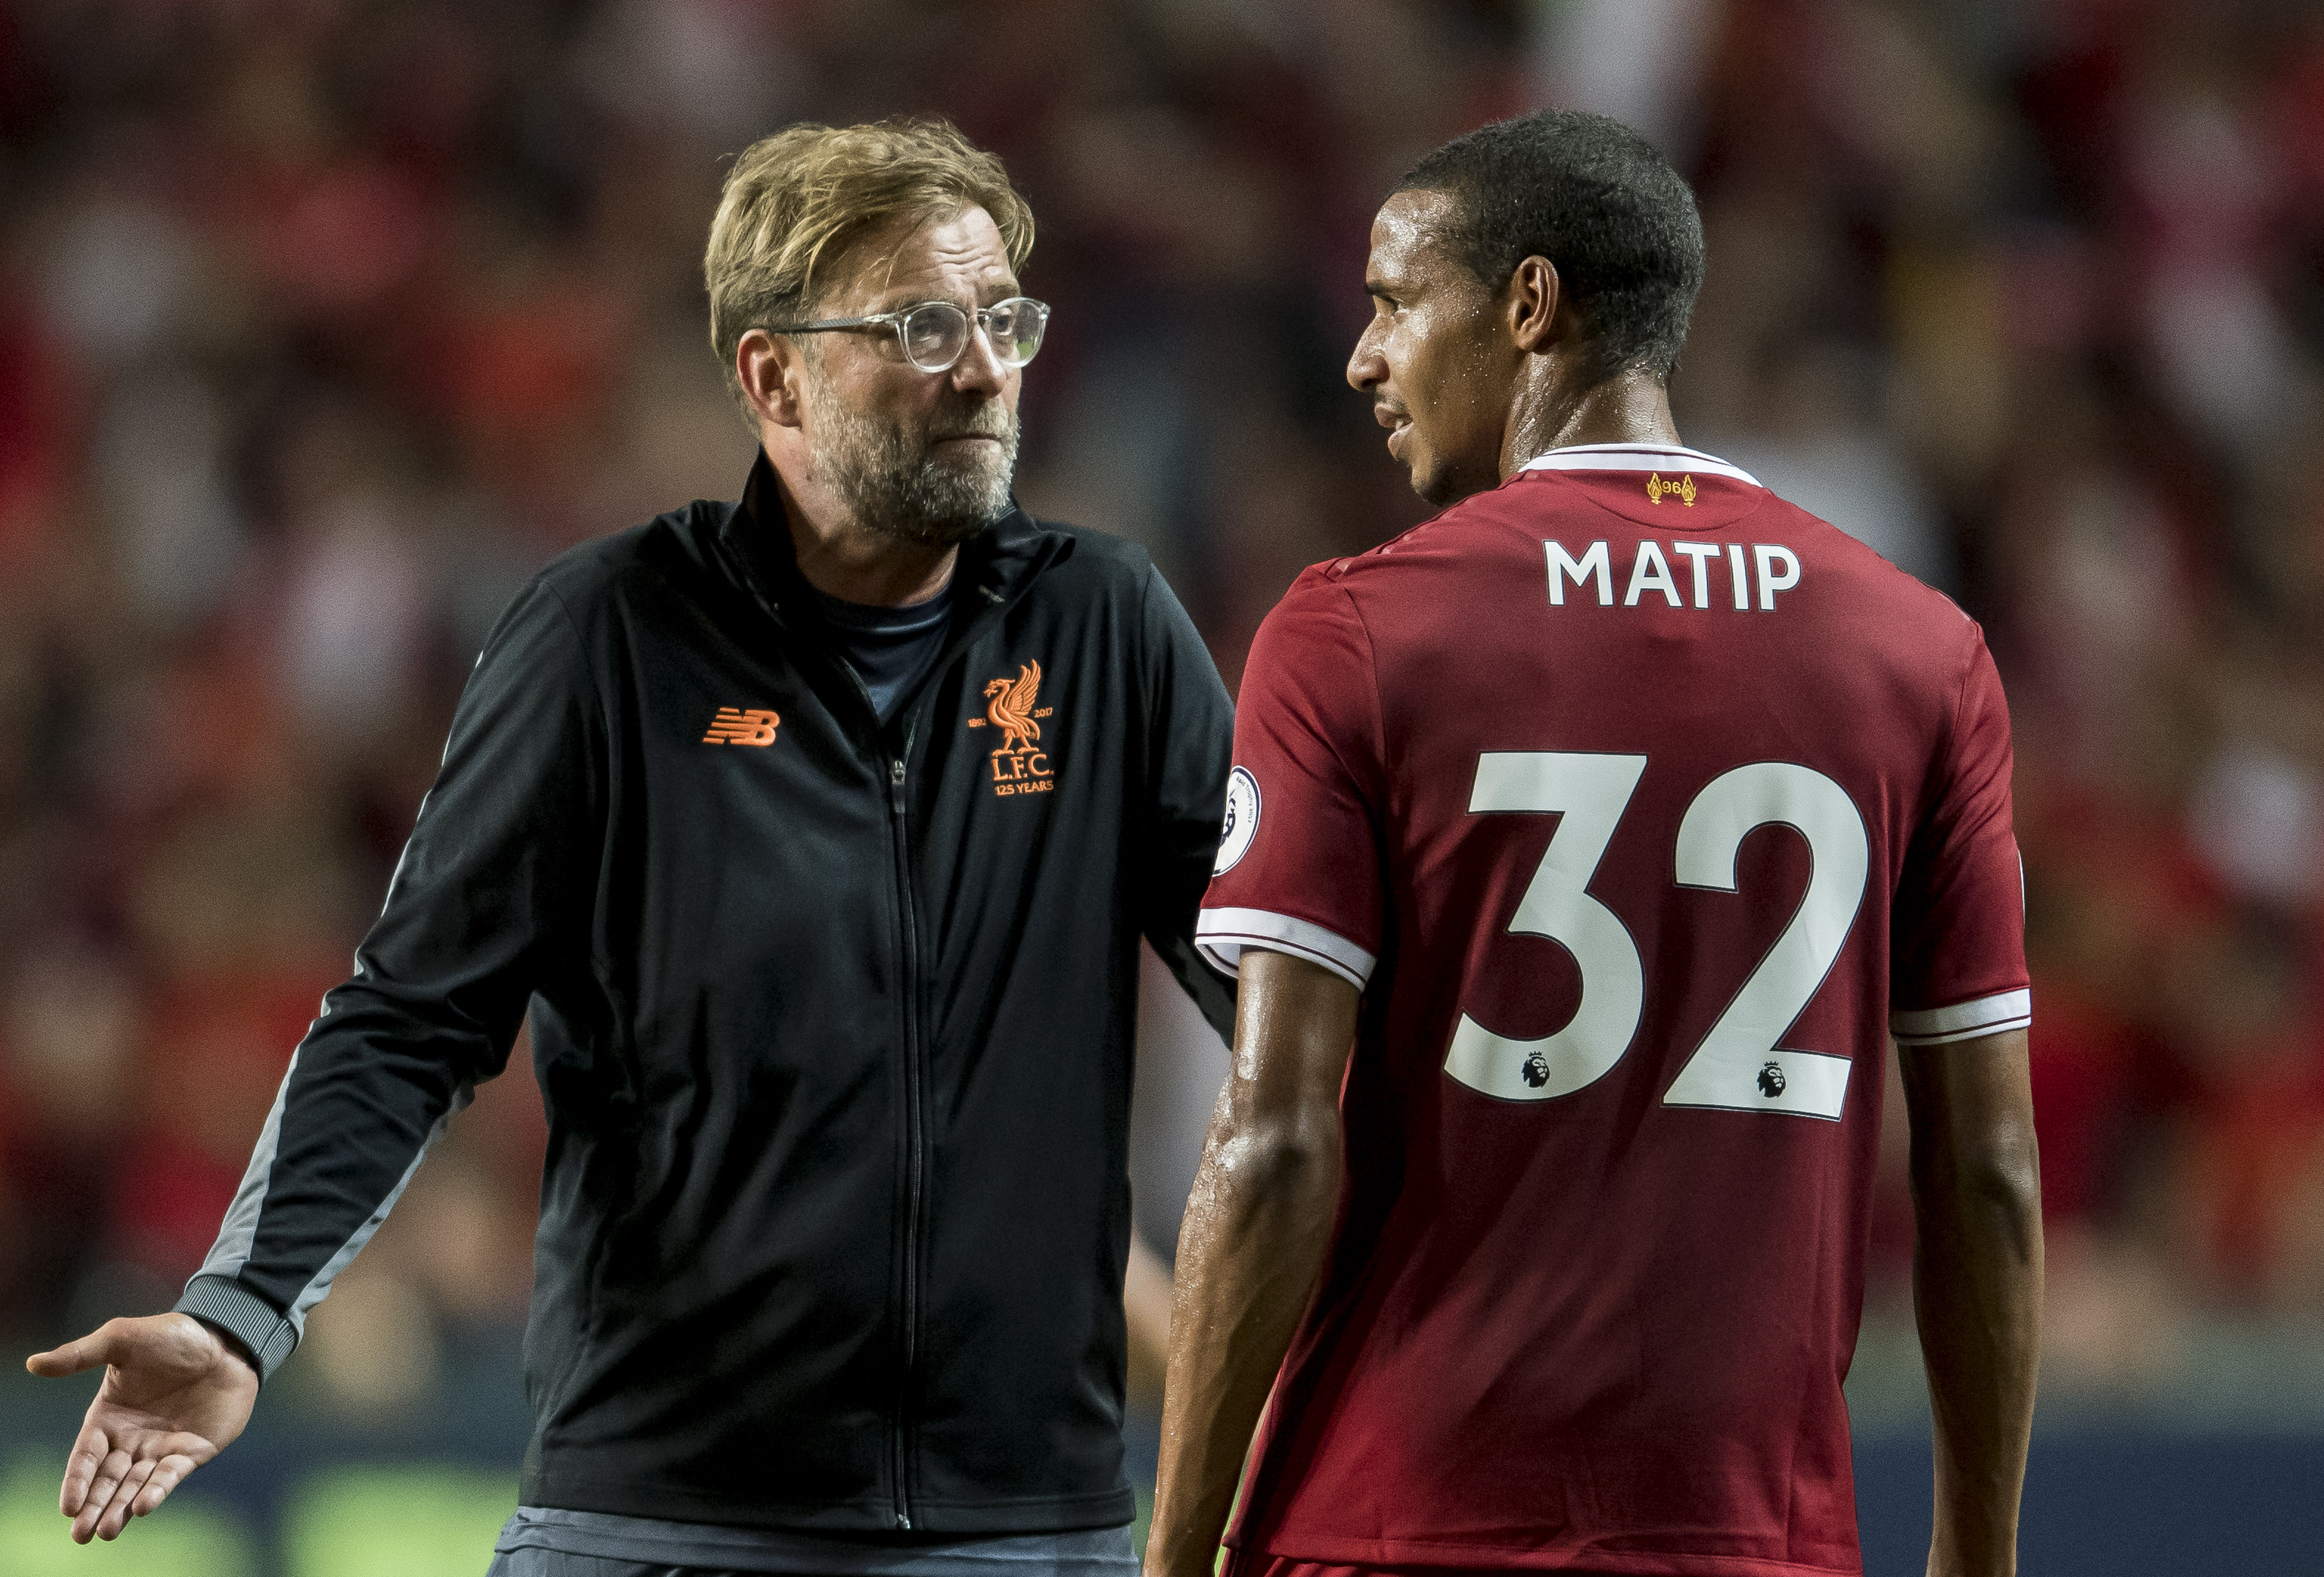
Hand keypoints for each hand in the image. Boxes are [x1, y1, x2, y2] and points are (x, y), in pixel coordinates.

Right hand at [25, 1312, 260, 1542]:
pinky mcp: (193, 1450)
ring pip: (136, 1484)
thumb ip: (80, 1354)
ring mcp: (162, 1447)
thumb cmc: (171, 1336)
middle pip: (107, 1479)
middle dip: (94, 1507)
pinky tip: (144, 1506)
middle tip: (82, 1534)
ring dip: (121, 1507)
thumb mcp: (122, 1339)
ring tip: (107, 1531)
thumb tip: (33, 1363)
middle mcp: (131, 1439)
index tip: (68, 1506)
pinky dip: (158, 1490)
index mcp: (108, 1419)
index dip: (77, 1481)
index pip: (86, 1456)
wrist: (226, 1337)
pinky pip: (171, 1474)